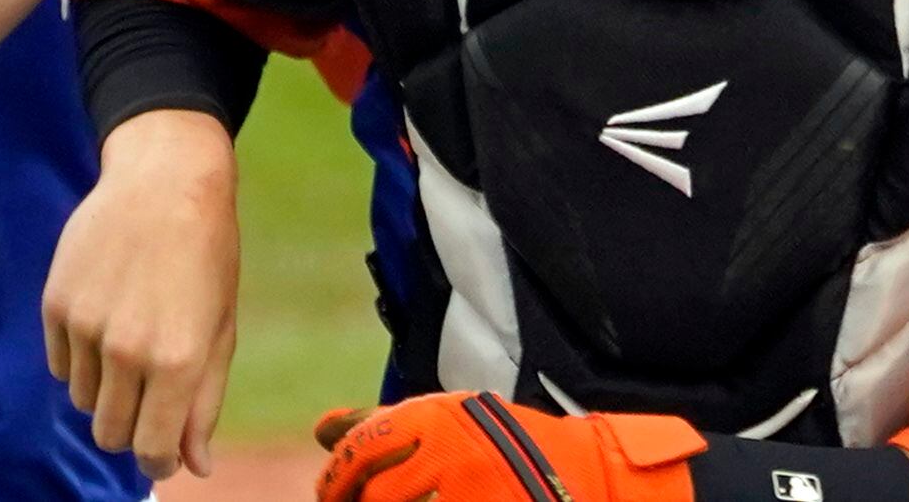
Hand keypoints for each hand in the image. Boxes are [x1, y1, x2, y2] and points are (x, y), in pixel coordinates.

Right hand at [44, 109, 238, 481]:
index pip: (150, 452)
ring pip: (83, 401)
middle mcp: (127, 351)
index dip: (157, 461)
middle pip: (110, 434)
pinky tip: (106, 317)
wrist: (165, 179)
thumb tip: (194, 466)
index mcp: (177, 361)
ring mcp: (86, 327)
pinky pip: (60, 366)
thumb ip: (203, 404)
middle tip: (148, 392)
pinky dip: (80, 359)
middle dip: (130, 427)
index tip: (161, 452)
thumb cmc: (206, 256)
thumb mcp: (219, 330)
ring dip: (105, 388)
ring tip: (130, 338)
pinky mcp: (55, 305)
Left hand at [313, 392, 705, 501]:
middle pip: (375, 497)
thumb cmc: (508, 449)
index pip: (359, 453)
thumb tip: (320, 428)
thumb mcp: (448, 424)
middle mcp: (449, 449)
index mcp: (436, 415)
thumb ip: (383, 427)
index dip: (336, 483)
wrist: (589, 478)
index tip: (334, 498)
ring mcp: (466, 493)